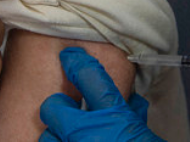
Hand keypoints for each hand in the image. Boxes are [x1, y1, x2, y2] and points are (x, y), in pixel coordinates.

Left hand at [39, 47, 164, 141]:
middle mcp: (89, 132)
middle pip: (52, 107)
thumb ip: (132, 115)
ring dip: (56, 141)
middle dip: (57, 110)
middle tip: (67, 116)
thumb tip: (128, 101)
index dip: (77, 63)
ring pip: (47, 138)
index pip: (90, 77)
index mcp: (114, 117)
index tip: (69, 57)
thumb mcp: (142, 132)